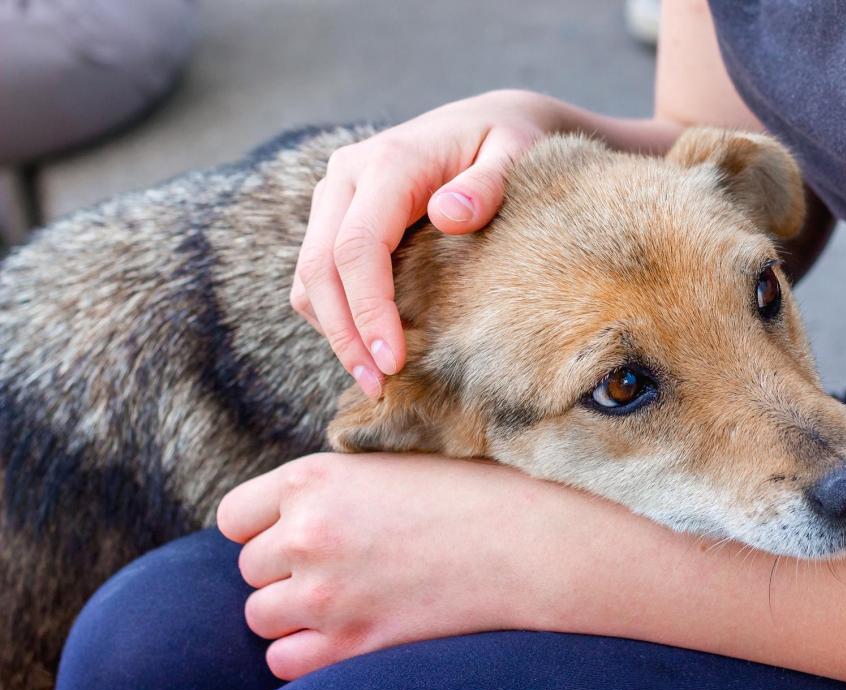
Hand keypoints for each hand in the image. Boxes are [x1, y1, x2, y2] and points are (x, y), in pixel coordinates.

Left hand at [216, 453, 577, 679]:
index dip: (263, 526)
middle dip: (285, 570)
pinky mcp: (351, 643)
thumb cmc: (469, 493)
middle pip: (250, 569)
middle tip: (341, 565)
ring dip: (293, 613)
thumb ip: (329, 486)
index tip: (296, 532)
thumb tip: (290, 509)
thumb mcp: (388, 465)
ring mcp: (324, 594)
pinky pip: (284, 661)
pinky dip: (305, 652)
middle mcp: (306, 535)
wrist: (526, 542)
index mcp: (312, 479)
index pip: (234, 517)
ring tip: (344, 599)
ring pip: (260, 617)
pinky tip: (345, 632)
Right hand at [291, 90, 563, 396]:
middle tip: (379, 386)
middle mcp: (346, 176)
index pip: (357, 247)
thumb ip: (487, 184)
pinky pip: (317, 275)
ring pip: (308, 276)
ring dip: (333, 331)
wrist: (487, 123)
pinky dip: (335, 315)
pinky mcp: (334, 217)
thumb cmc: (507, 143)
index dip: (369, 310)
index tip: (393, 361)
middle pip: (319, 268)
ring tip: (375, 378)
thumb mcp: (514, 154)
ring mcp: (335, 196)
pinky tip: (371, 346)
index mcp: (388, 162)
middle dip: (344, 334)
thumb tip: (448, 215)